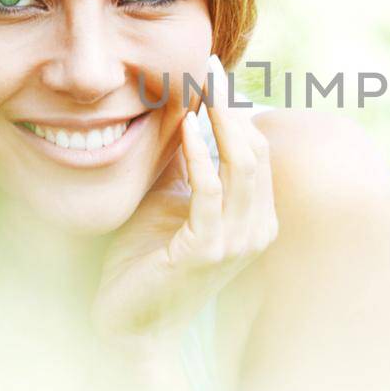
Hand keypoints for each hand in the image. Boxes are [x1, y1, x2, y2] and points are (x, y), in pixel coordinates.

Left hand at [90, 54, 278, 347]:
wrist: (130, 320)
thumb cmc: (148, 260)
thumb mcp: (173, 198)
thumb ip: (189, 162)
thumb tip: (189, 108)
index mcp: (257, 218)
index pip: (258, 151)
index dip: (236, 111)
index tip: (211, 76)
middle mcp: (257, 230)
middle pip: (257, 151)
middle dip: (232, 107)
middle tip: (206, 71)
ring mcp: (237, 243)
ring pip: (243, 165)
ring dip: (220, 121)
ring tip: (199, 89)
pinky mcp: (207, 250)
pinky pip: (210, 189)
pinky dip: (199, 152)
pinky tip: (185, 125)